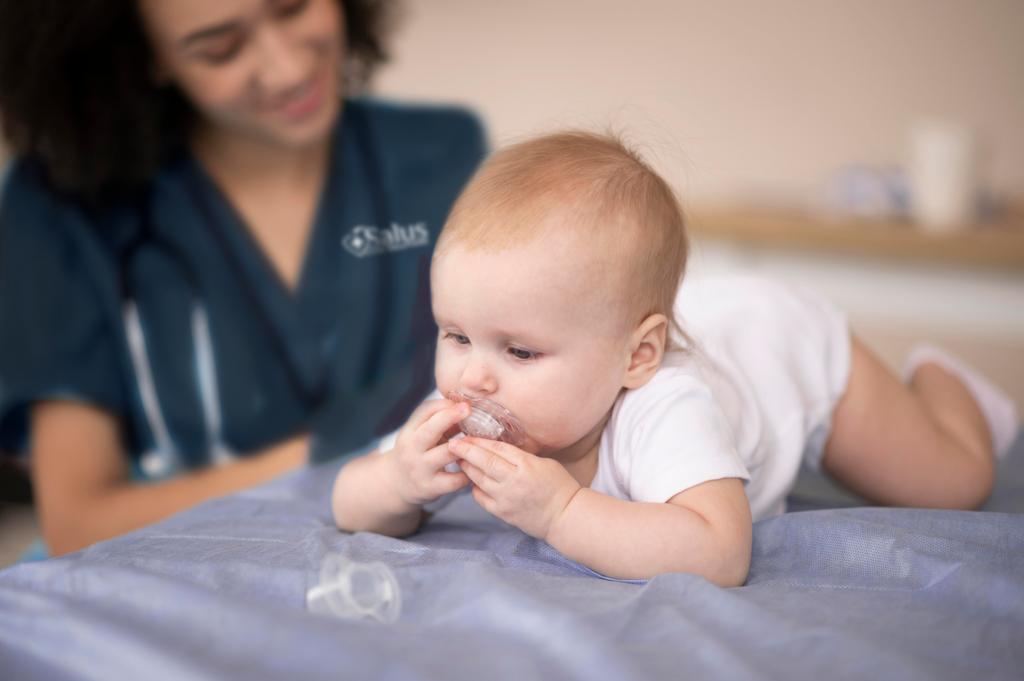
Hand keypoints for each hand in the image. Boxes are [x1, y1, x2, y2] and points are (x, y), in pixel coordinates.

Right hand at [387, 399, 471, 506]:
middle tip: (467, 408)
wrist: (396, 485)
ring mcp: (420, 469)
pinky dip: (468, 474)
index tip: (462, 404)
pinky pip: (454, 480)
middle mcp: (412, 449)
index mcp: (409, 431)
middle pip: (431, 429)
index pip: (424, 411)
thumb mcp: (419, 435)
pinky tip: (475, 469)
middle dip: (450, 416)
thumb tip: (465, 411)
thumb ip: (440, 424)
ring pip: (446, 454)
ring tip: (478, 442)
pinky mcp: (430, 487)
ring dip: (465, 446)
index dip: (444, 405)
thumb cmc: (415, 453)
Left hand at [449, 437, 580, 539]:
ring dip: (467, 468)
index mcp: (526, 465)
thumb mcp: (545, 463)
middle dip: (465, 451)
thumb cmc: (559, 486)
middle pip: (483, 462)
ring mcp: (506, 499)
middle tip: (452, 443)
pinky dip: (475, 488)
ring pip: (478, 479)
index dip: (479, 441)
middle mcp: (513, 481)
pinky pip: (481, 498)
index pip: (497, 448)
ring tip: (459, 460)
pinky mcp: (502, 513)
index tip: (467, 435)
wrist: (564, 517)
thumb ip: (521, 457)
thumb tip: (498, 449)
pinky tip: (473, 481)